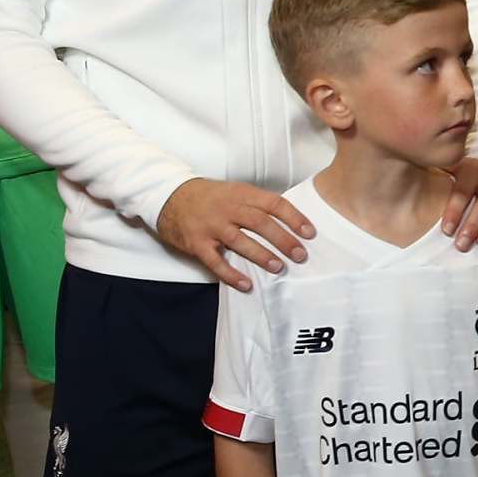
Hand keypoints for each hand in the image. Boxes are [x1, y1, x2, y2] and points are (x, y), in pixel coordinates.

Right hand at [155, 177, 313, 290]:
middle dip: (283, 239)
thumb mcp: (234, 191)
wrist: (168, 196)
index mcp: (241, 194)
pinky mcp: (196, 243)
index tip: (310, 233)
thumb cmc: (209, 197)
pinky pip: (215, 261)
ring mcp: (211, 226)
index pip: (273, 204)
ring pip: (239, 241)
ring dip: (261, 255)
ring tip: (278, 267)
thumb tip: (290, 222)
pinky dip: (231, 274)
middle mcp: (227, 208)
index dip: (293, 218)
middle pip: (260, 223)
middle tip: (300, 255)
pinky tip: (246, 285)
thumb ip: (258, 204)